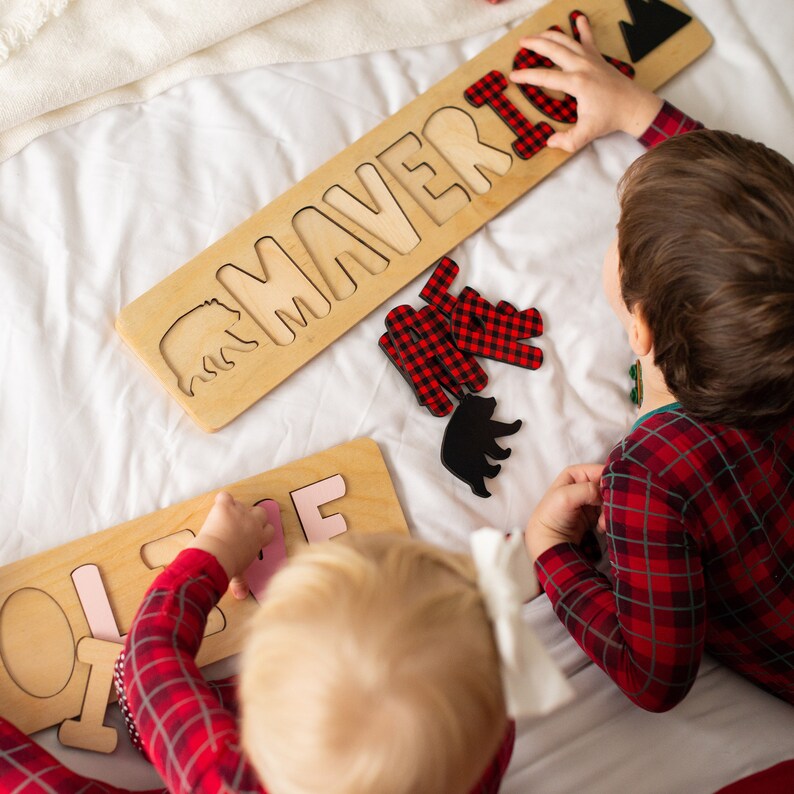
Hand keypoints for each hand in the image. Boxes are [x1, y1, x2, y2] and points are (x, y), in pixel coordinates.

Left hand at [189, 491, 273, 598]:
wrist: (216, 555)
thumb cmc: (229, 565)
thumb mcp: (239, 574)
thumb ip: (241, 582)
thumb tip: (241, 596)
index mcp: (259, 538)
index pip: (270, 530)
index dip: (262, 531)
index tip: (254, 535)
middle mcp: (253, 523)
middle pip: (262, 512)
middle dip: (253, 516)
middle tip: (242, 524)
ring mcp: (240, 512)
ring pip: (243, 504)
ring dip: (236, 509)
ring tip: (226, 518)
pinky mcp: (225, 506)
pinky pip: (225, 496)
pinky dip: (221, 500)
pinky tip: (218, 506)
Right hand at [510, 14, 661, 151]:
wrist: (633, 106)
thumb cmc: (609, 118)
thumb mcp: (587, 133)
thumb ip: (568, 140)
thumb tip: (550, 142)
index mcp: (577, 83)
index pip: (546, 77)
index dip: (527, 76)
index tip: (514, 76)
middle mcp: (582, 66)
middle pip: (554, 49)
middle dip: (535, 44)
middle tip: (521, 43)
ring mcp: (591, 59)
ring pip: (567, 40)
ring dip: (550, 35)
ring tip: (536, 34)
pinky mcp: (598, 58)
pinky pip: (588, 39)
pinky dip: (583, 27)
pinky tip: (578, 19)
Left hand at [525, 464, 603, 562]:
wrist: (550, 540)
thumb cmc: (552, 515)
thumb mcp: (565, 497)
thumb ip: (587, 489)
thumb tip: (603, 492)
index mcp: (576, 474)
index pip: (600, 470)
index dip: (609, 480)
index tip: (613, 494)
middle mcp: (584, 484)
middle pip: (608, 486)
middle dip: (610, 500)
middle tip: (609, 512)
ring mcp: (589, 499)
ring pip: (610, 501)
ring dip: (609, 512)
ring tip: (602, 524)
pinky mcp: (594, 514)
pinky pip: (608, 513)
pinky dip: (607, 520)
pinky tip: (600, 528)